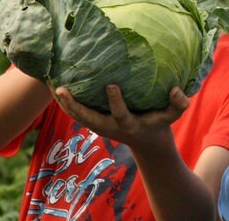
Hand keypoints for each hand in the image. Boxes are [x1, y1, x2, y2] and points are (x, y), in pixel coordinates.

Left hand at [53, 84, 188, 148]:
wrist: (147, 145)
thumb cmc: (159, 126)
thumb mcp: (172, 116)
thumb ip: (178, 104)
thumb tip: (176, 89)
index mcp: (129, 125)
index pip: (120, 114)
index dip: (115, 101)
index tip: (110, 85)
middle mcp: (110, 127)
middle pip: (87, 119)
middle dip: (74, 105)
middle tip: (61, 89)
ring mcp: (100, 126)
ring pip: (77, 116)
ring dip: (63, 103)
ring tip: (50, 83)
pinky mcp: (95, 122)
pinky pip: (77, 112)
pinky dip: (66, 102)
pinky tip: (56, 85)